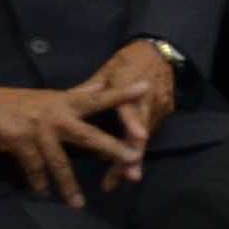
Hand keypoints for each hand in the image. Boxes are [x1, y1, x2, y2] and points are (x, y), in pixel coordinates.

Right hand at [0, 76, 150, 208]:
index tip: (146, 88)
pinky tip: (43, 193)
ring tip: (79, 204)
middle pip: (89, 133)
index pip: (99, 96)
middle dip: (112, 148)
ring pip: (59, 161)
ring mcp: (36, 128)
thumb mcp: (48, 95)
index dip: (122, 93)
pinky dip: (38, 182)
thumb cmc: (13, 103)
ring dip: (69, 184)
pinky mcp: (17, 141)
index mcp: (64, 101)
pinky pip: (33, 168)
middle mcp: (55, 114)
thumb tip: (101, 84)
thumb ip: (76, 94)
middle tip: (134, 159)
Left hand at [88, 40, 178, 181]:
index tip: (138, 138)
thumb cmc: (127, 60)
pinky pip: (151, 132)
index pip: (132, 105)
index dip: (135, 122)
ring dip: (136, 158)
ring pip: (147, 136)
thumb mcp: (107, 71)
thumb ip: (89, 89)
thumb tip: (63, 102)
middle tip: (129, 176)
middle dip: (136, 154)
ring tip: (126, 178)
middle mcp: (148, 99)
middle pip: (143, 130)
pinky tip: (131, 164)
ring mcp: (159, 106)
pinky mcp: (165, 112)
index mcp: (130, 85)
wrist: (159, 51)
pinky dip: (140, 148)